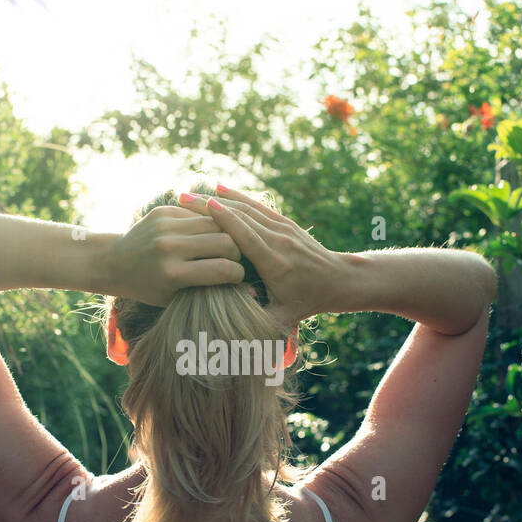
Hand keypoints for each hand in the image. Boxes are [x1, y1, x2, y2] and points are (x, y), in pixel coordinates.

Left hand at [105, 205, 244, 305]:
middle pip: (224, 241)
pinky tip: (207, 232)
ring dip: (225, 233)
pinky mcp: (163, 211)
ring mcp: (165, 226)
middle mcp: (169, 247)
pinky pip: (199, 213)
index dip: (238, 274)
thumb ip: (213, 293)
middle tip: (234, 259)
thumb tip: (254, 293)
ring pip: (215, 222)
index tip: (239, 277)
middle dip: (235, 252)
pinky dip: (207, 223)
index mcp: (173, 274)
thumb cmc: (150, 288)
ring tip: (225, 244)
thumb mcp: (178, 298)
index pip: (223, 269)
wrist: (115, 261)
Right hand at [177, 186, 344, 330]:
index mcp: (276, 264)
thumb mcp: (284, 318)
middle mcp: (280, 241)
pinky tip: (220, 189)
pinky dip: (238, 197)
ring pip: (249, 208)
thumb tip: (230, 332)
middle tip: (182, 198)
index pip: (247, 236)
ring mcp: (284, 228)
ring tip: (193, 193)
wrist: (339, 280)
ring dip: (221, 198)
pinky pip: (258, 207)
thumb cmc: (308, 301)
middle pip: (243, 217)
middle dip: (211, 205)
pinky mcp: (286, 223)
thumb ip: (259, 322)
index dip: (225, 220)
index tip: (201, 207)